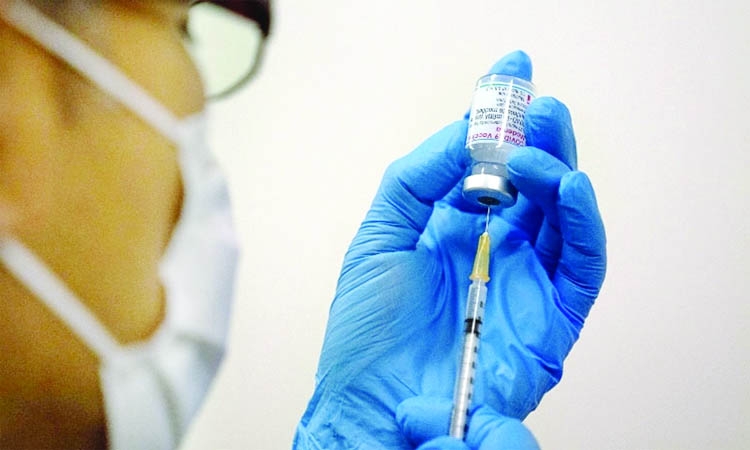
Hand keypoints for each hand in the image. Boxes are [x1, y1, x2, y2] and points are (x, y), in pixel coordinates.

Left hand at [294, 51, 605, 448]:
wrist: (373, 405)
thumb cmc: (368, 333)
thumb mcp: (379, 237)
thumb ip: (417, 180)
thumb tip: (463, 134)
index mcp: (458, 228)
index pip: (492, 163)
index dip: (502, 118)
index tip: (509, 74)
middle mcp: (498, 249)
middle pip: (536, 182)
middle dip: (538, 136)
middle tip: (532, 102)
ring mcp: (527, 281)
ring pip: (565, 215)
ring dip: (559, 169)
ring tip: (537, 140)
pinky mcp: (551, 318)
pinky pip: (583, 265)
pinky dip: (584, 224)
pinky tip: (569, 187)